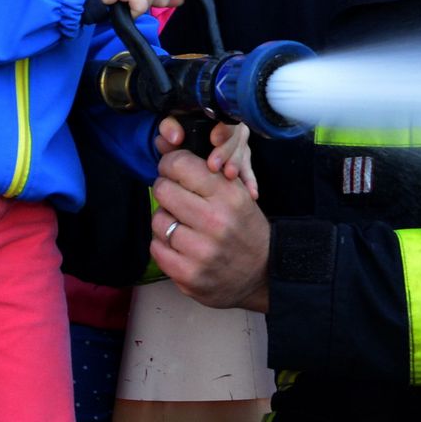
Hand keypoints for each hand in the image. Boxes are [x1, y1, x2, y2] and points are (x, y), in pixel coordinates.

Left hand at [149, 147, 270, 311]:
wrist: (263, 272)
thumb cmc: (244, 226)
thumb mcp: (236, 193)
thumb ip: (204, 171)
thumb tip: (164, 145)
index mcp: (229, 195)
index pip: (181, 165)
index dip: (171, 164)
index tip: (173, 170)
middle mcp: (215, 221)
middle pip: (163, 190)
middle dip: (165, 190)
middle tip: (175, 198)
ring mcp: (201, 251)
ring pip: (158, 221)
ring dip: (165, 221)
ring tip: (181, 225)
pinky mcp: (188, 276)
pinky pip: (157, 249)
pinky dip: (164, 245)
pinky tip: (180, 246)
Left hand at [157, 118, 255, 196]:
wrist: (186, 146)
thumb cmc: (177, 135)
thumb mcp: (172, 128)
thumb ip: (170, 128)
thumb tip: (174, 137)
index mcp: (214, 114)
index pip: (225, 117)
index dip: (222, 129)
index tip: (214, 140)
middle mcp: (230, 126)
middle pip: (237, 135)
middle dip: (227, 151)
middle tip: (214, 165)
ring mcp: (238, 142)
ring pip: (244, 151)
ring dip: (237, 164)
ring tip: (230, 175)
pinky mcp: (243, 158)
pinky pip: (250, 169)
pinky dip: (250, 180)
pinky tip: (251, 191)